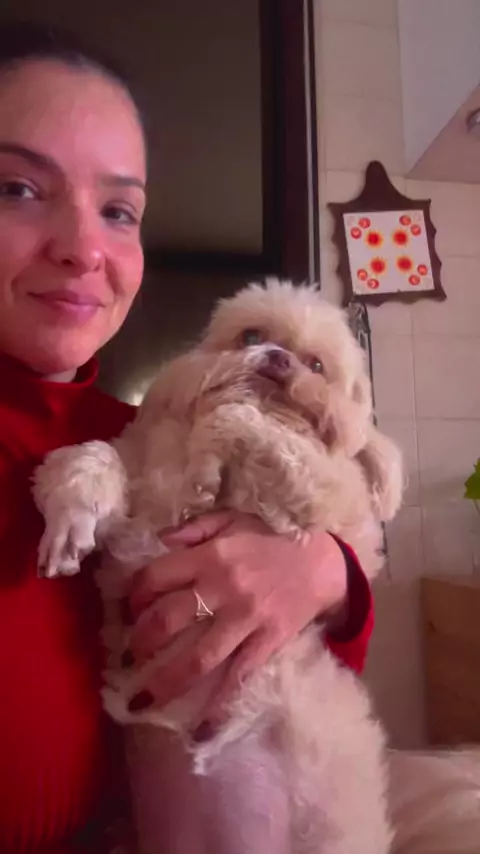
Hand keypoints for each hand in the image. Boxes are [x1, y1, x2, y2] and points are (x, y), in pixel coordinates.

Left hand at [127, 512, 347, 723]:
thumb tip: (159, 540)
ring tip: (141, 700)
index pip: (157, 577)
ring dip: (165, 683)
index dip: (135, 596)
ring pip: (197, 658)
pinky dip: (219, 708)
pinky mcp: (268, 643)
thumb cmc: (271, 540)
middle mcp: (224, 588)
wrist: (322, 563)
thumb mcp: (233, 519)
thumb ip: (195, 527)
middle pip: (168, 619)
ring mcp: (246, 619)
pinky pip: (239, 678)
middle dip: (140, 642)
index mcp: (212, 555)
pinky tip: (200, 731)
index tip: (127, 611)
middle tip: (129, 655)